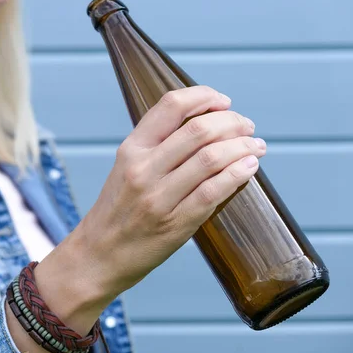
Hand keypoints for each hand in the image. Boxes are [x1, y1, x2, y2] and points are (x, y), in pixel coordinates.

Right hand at [17, 86, 265, 352]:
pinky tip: (249, 168)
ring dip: (242, 147)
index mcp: (131, 149)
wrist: (97, 256)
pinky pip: (214, 191)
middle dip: (233, 123)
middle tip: (247, 126)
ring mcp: (158, 197)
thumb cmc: (116, 211)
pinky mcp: (175, 223)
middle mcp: (142, 168)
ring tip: (255, 147)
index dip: (205, 97)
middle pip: (199, 130)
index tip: (224, 102)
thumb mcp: (125, 169)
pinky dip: (238, 174)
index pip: (171, 106)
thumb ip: (157, 146)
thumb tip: (205, 126)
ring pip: (211, 158)